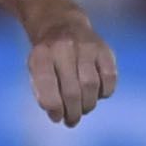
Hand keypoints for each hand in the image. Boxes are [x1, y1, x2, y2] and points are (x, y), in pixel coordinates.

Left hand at [27, 10, 117, 127]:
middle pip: (72, 91)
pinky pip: (110, 79)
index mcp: (41, 55)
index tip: (57, 117)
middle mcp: (63, 47)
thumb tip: (57, 116)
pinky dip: (105, 92)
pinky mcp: (104, 49)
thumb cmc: (49, 59)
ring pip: (91, 86)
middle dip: (73, 113)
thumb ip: (44, 94)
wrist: (62, 25)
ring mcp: (86, 46)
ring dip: (88, 105)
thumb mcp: (36, 72)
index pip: (47, 87)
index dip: (54, 108)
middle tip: (72, 120)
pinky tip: (97, 93)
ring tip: (83, 108)